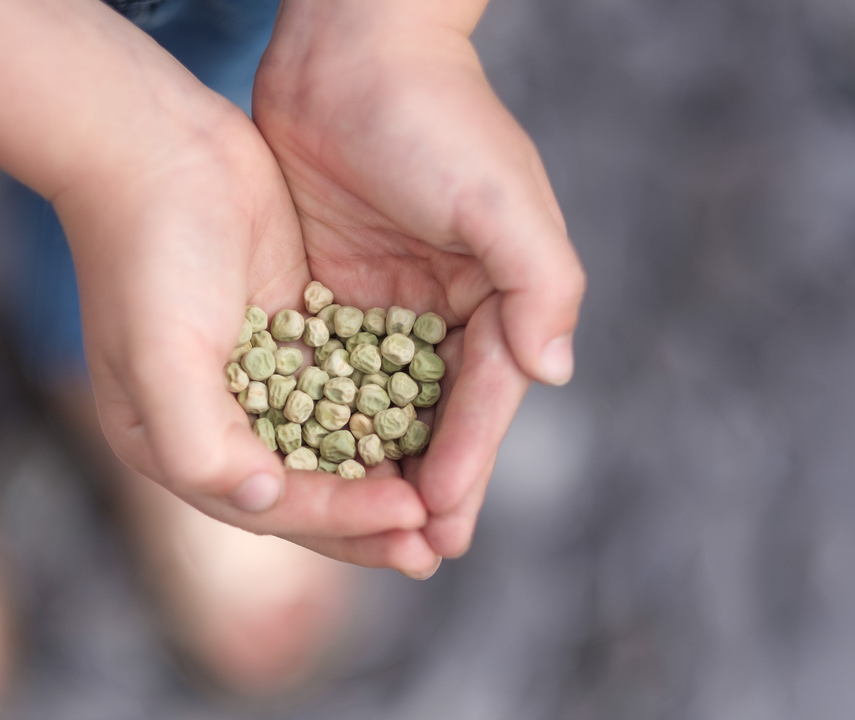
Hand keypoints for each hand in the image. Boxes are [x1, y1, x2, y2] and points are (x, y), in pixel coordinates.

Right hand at [54, 61, 435, 576]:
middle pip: (307, 487)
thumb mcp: (160, 357)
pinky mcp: (292, 328)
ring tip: (445, 498)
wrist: (154, 147)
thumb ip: (202, 442)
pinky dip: (386, 406)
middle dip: (372, 517)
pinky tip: (435, 419)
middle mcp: (218, 419)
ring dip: (386, 471)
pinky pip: (348, 383)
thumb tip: (266, 499)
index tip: (412, 520)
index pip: (271, 503)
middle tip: (438, 542)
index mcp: (176, 442)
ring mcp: (258, 373)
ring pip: (335, 440)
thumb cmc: (147, 256)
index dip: (343, 519)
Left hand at [254, 1, 585, 557]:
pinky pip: (321, 372)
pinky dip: (315, 421)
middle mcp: (442, 309)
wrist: (347, 50)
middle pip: (434, 417)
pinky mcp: (323, 292)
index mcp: (496, 294)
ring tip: (360, 536)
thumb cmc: (434, 117)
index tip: (444, 523)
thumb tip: (554, 374)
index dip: (467, 461)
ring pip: (376, 407)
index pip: (483, 396)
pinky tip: (300, 468)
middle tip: (414, 557)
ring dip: (370, 471)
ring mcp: (380, 305)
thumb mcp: (500, 196)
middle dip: (425, 486)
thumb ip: (539, 283)